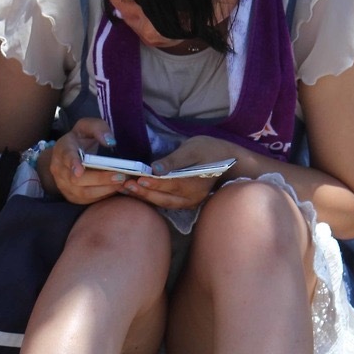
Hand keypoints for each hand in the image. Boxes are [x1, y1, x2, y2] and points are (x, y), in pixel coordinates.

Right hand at [41, 118, 125, 203]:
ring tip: (122, 183)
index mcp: (63, 148)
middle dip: (100, 179)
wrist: (68, 155)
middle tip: (120, 176)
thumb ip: (99, 129)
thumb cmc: (81, 139)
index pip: (66, 156)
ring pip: (82, 193)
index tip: (80, 170)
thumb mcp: (88, 127)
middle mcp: (59, 169)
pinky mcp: (72, 196)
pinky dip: (103, 196)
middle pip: (77, 179)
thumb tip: (110, 142)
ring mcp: (64, 185)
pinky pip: (87, 200)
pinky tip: (116, 189)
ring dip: (104, 189)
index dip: (73, 163)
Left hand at [119, 137, 236, 209]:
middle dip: (143, 192)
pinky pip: (166, 203)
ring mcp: (189, 203)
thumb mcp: (193, 149)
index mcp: (195, 183)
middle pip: (164, 197)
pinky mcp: (186, 204)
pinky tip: (138, 192)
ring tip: (126, 189)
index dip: (154, 183)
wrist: (229, 162)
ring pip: (163, 203)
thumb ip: (174, 160)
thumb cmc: (210, 150)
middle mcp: (192, 198)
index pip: (171, 184)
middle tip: (124, 185)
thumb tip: (155, 168)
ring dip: (144, 197)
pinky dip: (152, 198)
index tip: (138, 179)